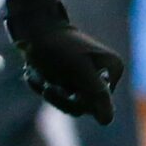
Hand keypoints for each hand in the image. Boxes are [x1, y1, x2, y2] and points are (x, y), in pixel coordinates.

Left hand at [11, 14, 126, 123]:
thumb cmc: (55, 46)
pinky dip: (44, 84)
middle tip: (43, 83)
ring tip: (35, 73)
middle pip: (83, 105)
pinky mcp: (70, 74)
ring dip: (47, 90)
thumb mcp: (78, 71)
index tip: (51, 88)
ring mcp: (87, 74)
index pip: (96, 105)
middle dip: (58, 96)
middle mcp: (104, 73)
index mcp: (113, 69)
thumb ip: (96, 94)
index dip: (71, 100)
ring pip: (68, 101)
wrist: (32, 24)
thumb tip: (107, 121)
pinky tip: (33, 72)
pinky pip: (60, 93)